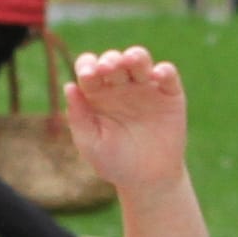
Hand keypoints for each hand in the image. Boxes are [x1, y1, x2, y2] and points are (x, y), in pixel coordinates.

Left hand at [63, 46, 188, 192]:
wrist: (147, 180)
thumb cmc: (114, 162)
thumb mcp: (91, 144)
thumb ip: (78, 117)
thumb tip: (68, 86)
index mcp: (97, 94)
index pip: (89, 69)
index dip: (87, 65)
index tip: (86, 75)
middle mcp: (120, 85)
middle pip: (113, 60)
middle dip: (110, 60)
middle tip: (106, 69)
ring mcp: (145, 87)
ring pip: (140, 60)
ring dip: (135, 56)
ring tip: (130, 60)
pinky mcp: (169, 93)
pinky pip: (167, 74)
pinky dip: (163, 71)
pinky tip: (156, 76)